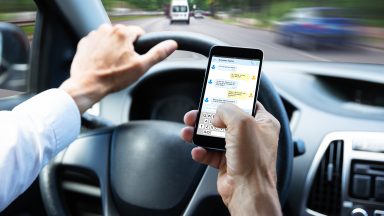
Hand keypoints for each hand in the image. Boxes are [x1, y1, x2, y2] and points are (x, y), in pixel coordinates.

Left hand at [60, 24, 176, 113]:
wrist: (87, 85)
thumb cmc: (113, 77)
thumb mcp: (141, 67)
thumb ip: (158, 53)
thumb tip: (171, 45)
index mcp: (122, 33)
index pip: (139, 33)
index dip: (140, 46)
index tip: (135, 57)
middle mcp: (107, 29)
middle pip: (124, 36)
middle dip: (126, 47)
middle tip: (123, 64)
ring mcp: (94, 35)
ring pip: (110, 39)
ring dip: (113, 48)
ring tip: (111, 64)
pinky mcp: (85, 42)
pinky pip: (98, 43)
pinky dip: (100, 51)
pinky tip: (101, 63)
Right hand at [181, 102, 281, 215]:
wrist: (247, 191)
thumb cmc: (253, 161)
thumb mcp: (241, 123)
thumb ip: (227, 110)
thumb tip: (217, 113)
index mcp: (263, 123)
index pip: (247, 104)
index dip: (232, 99)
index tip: (218, 95)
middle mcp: (251, 135)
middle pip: (225, 119)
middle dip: (207, 117)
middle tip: (195, 115)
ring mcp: (239, 149)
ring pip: (214, 136)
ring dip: (199, 133)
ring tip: (188, 131)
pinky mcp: (227, 162)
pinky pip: (210, 153)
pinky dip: (201, 151)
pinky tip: (197, 151)